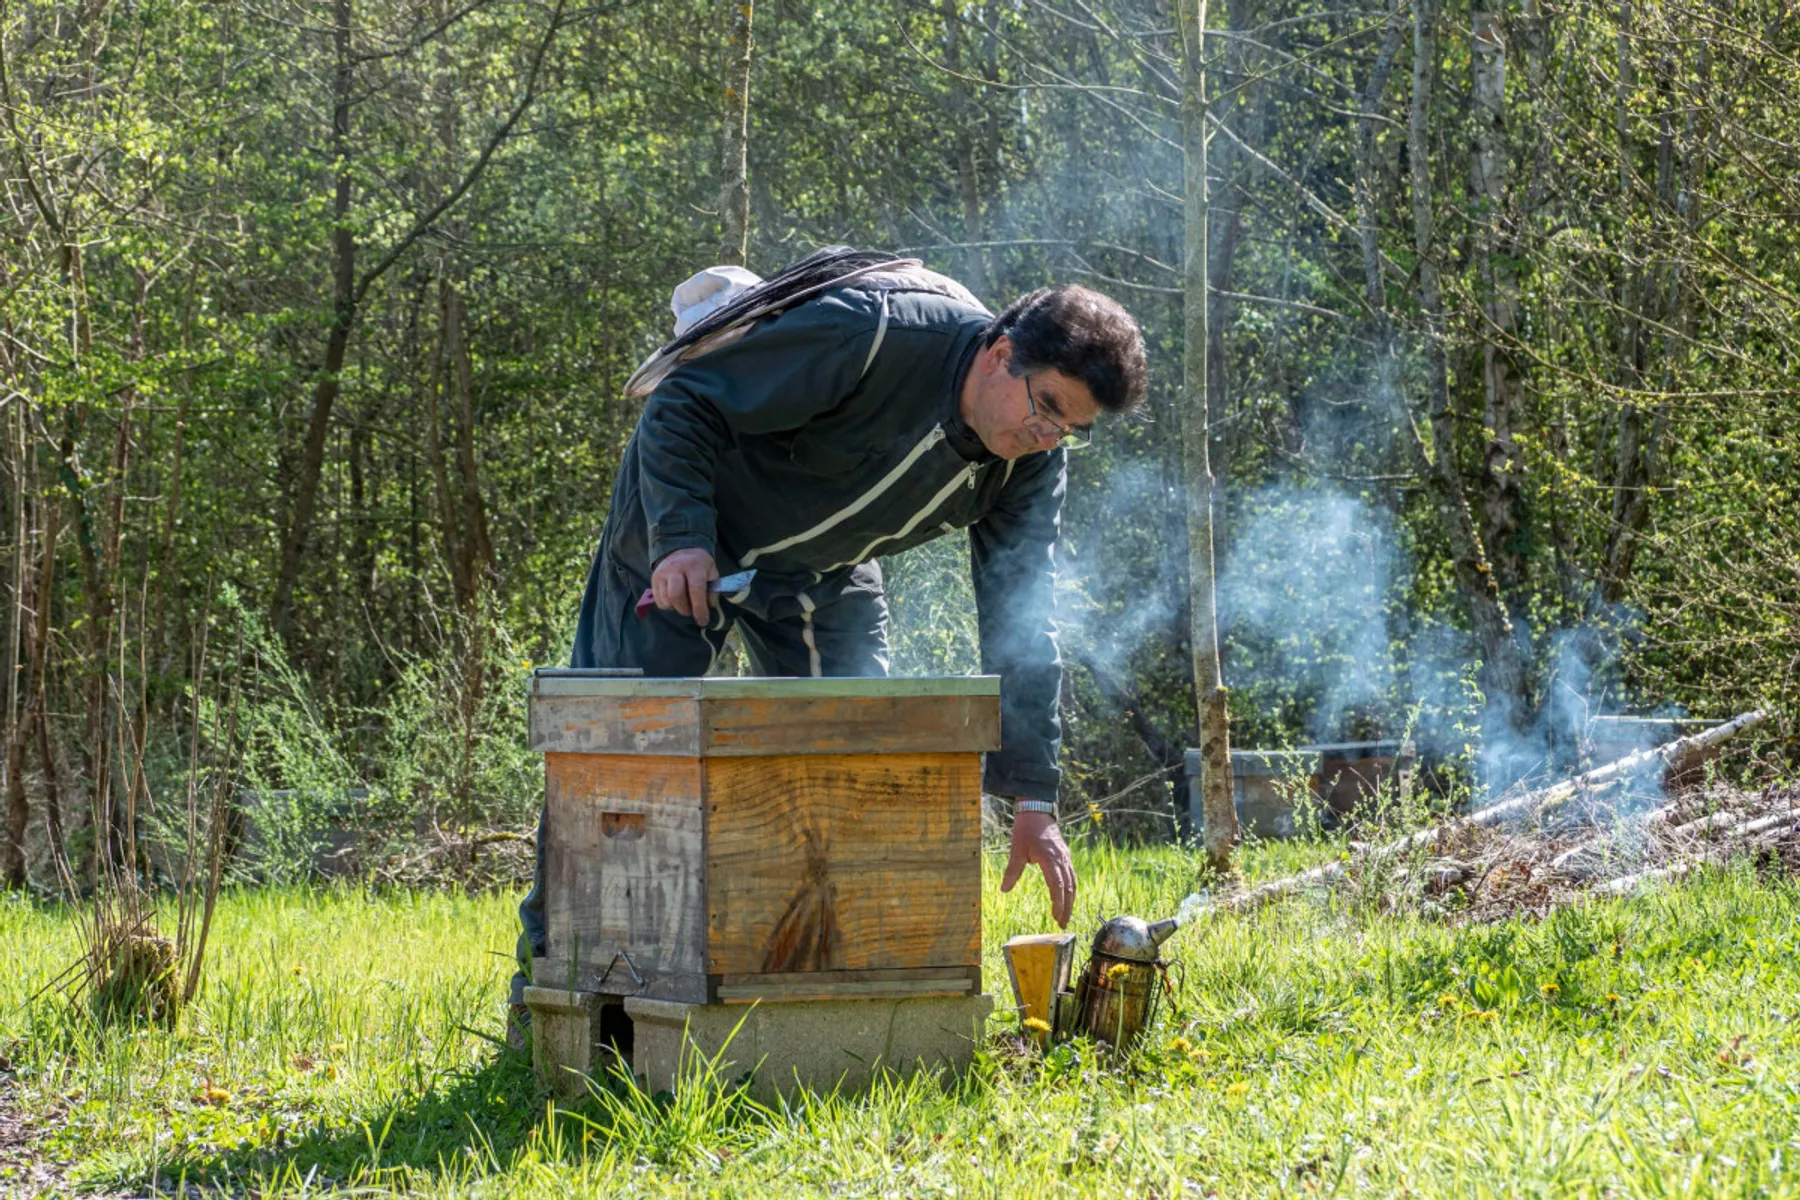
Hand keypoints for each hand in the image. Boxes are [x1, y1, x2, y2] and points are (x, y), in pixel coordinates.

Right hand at [651, 547, 719, 624]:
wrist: (681, 549)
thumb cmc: (699, 564)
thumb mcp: (712, 572)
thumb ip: (713, 590)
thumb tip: (709, 607)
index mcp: (694, 566)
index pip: (696, 590)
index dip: (699, 608)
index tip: (703, 621)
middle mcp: (676, 568)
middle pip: (676, 596)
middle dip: (685, 609)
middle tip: (692, 611)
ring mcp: (662, 573)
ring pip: (666, 600)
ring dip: (677, 608)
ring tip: (684, 604)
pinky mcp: (654, 579)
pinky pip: (659, 601)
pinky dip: (668, 605)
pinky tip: (675, 600)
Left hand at [1000, 807, 1074, 927]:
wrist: (1037, 811)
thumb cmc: (1025, 830)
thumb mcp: (1016, 849)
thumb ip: (1012, 870)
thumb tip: (1004, 890)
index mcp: (1049, 859)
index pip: (1057, 886)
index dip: (1058, 903)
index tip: (1056, 917)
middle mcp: (1061, 859)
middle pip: (1069, 888)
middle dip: (1066, 907)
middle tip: (1063, 924)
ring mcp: (1065, 857)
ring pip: (1073, 882)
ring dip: (1070, 900)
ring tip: (1065, 915)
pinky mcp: (1065, 855)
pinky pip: (1072, 875)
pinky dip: (1071, 889)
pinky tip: (1067, 898)